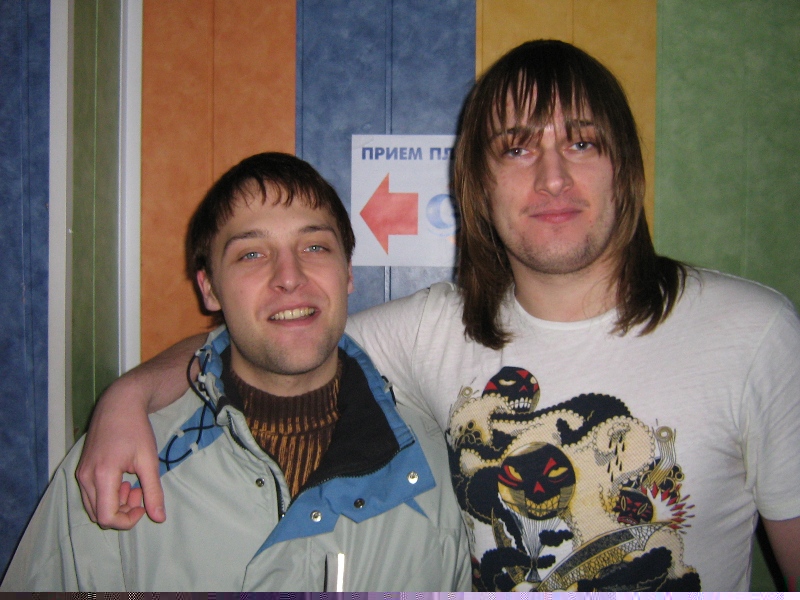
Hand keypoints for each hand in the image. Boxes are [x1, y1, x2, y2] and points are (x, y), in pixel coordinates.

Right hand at [75, 333, 203, 528]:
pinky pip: (91, 494)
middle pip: (99, 515)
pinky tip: (123, 478)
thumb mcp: (149, 461)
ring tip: (133, 484)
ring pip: (94, 506)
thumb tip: (159, 518)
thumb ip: (153, 491)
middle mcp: (85, 477)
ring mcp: (81, 473)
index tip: (143, 504)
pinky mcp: (82, 469)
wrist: (119, 404)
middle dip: (123, 512)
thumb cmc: (136, 429)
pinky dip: (108, 495)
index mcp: (102, 476)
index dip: (127, 520)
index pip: (107, 517)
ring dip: (115, 504)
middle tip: (140, 492)